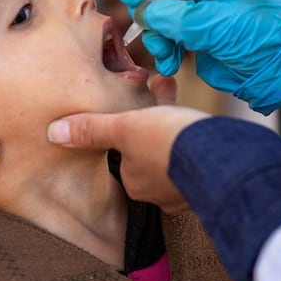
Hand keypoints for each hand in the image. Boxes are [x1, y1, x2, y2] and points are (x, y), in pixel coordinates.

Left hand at [46, 76, 209, 212]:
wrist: (226, 157)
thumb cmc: (169, 142)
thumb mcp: (124, 127)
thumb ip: (92, 130)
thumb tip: (53, 133)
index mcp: (135, 183)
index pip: (124, 155)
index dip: (129, 129)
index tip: (136, 110)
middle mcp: (160, 192)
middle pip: (150, 151)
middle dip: (153, 120)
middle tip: (159, 90)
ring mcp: (188, 188)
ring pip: (173, 149)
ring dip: (173, 120)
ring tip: (172, 88)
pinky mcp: (213, 178)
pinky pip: (196, 152)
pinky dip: (193, 130)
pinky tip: (198, 115)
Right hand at [117, 0, 280, 114]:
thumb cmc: (264, 38)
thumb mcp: (219, 26)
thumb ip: (178, 18)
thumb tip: (147, 14)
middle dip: (150, 4)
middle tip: (145, 24)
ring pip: (160, 5)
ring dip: (155, 30)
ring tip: (163, 52)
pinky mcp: (197, 24)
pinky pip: (167, 27)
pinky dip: (164, 43)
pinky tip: (169, 61)